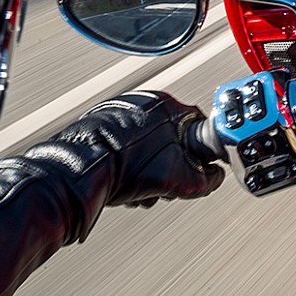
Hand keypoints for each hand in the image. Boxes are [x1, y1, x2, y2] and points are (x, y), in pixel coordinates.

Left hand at [64, 90, 225, 207]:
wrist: (80, 173)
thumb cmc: (125, 165)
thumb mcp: (177, 178)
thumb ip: (205, 179)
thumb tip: (214, 179)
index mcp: (164, 104)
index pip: (197, 128)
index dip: (199, 155)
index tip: (196, 172)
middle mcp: (141, 104)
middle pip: (171, 143)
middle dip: (170, 170)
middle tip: (163, 187)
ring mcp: (119, 115)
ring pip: (148, 151)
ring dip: (148, 175)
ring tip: (140, 191)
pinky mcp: (101, 129)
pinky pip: (126, 152)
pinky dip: (129, 170)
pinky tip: (123, 187)